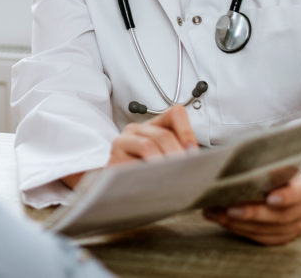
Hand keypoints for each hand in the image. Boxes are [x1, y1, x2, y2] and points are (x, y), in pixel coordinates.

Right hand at [59, 106, 197, 189]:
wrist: (103, 186)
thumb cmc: (137, 173)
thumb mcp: (157, 160)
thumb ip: (175, 156)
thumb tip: (197, 164)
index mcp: (150, 127)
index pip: (175, 114)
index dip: (187, 131)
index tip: (194, 152)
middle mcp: (134, 131)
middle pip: (162, 135)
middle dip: (178, 154)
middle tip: (188, 171)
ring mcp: (120, 144)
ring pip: (148, 146)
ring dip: (164, 163)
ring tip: (174, 177)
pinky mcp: (112, 161)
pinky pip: (131, 164)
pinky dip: (146, 173)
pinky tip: (155, 182)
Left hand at [203, 169, 300, 244]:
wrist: (286, 184)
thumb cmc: (274, 169)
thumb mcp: (273, 161)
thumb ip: (262, 163)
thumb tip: (235, 159)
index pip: (298, 193)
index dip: (285, 197)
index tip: (269, 198)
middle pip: (279, 217)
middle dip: (252, 214)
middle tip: (229, 209)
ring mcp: (294, 226)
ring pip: (266, 230)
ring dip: (238, 223)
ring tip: (215, 213)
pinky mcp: (282, 237)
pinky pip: (260, 238)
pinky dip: (239, 230)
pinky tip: (221, 220)